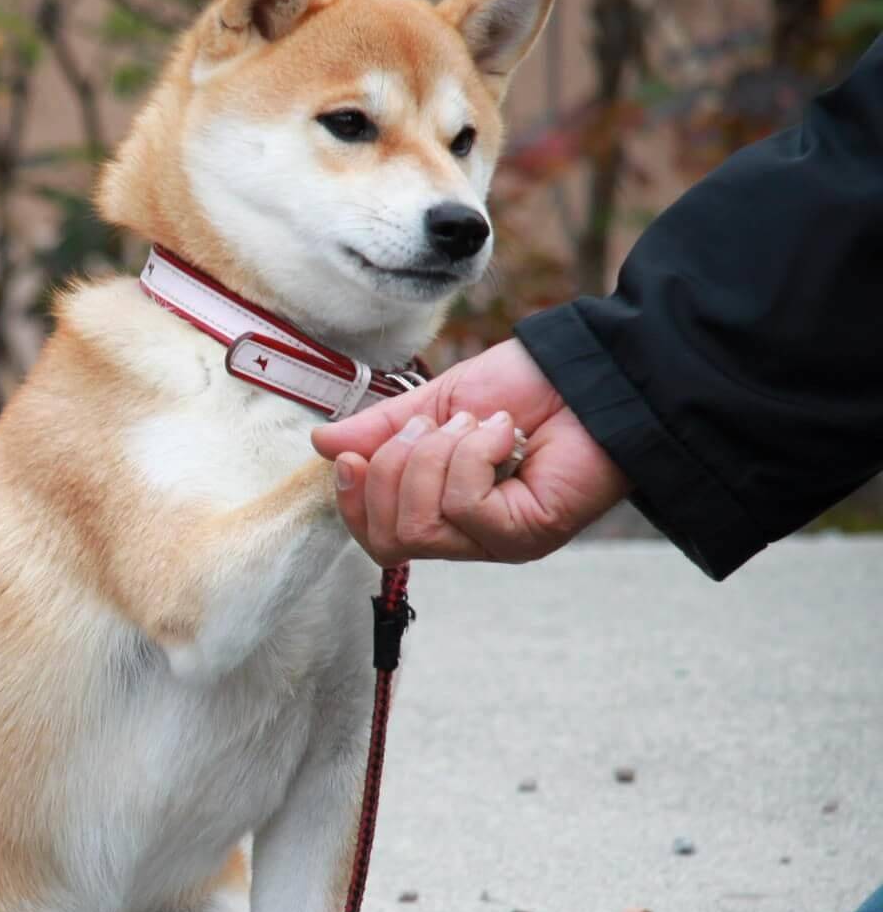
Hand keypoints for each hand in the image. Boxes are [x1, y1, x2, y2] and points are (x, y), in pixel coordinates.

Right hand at [309, 339, 630, 564]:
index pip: (377, 537)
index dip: (353, 500)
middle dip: (392, 471)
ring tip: (474, 424)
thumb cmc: (526, 386)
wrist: (589, 370)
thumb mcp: (437, 403)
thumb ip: (382, 430)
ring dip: (435, 457)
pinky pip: (463, 506)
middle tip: (432, 426)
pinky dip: (471, 456)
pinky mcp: (524, 534)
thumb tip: (322, 445)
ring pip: (420, 524)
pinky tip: (500, 432)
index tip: (348, 455)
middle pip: (388, 539)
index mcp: (442, 509)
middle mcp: (467, 536)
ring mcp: (496, 541)